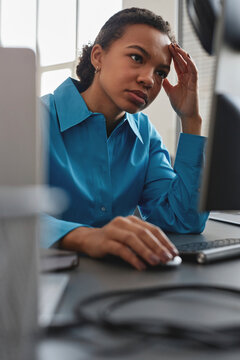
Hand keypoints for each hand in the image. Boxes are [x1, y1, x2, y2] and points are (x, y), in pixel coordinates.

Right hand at [60, 215, 178, 270]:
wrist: (89, 239)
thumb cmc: (112, 239)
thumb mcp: (129, 237)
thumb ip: (144, 242)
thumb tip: (163, 254)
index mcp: (132, 220)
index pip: (153, 229)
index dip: (164, 241)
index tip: (173, 252)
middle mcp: (123, 222)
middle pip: (144, 233)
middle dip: (158, 247)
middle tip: (167, 258)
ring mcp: (113, 231)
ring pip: (133, 240)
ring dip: (147, 252)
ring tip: (156, 262)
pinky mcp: (104, 241)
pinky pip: (121, 249)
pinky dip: (132, 258)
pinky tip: (140, 265)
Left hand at [163, 43, 201, 134]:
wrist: (186, 114)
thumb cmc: (180, 104)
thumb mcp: (170, 92)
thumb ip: (166, 84)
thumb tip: (161, 77)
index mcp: (182, 78)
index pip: (178, 64)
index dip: (173, 56)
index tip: (167, 49)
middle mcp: (188, 77)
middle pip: (183, 61)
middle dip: (177, 52)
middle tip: (171, 44)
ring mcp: (192, 79)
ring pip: (189, 63)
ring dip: (183, 55)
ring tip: (177, 47)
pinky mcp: (195, 83)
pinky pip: (194, 70)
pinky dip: (190, 62)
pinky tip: (185, 56)